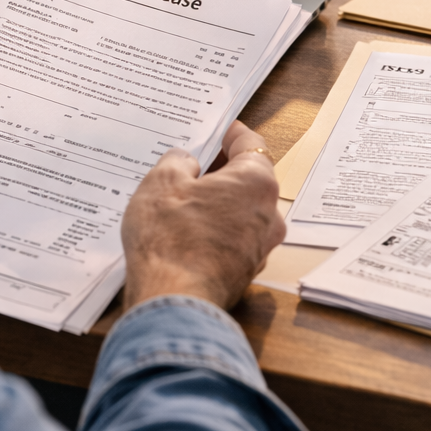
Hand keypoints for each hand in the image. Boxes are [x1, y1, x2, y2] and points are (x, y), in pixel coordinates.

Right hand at [120, 121, 284, 310]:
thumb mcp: (161, 182)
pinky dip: (215, 231)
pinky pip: (233, 239)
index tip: (222, 130)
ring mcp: (260, 247)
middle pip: (248, 180)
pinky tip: (187, 232)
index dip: (232, 134)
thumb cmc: (170, 239)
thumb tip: (186, 162)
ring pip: (241, 213)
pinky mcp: (245, 272)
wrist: (173, 301)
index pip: (251, 144)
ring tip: (182, 201)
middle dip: (222, 172)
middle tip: (193, 165)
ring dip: (218, 204)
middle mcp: (269, 215)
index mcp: (256, 183)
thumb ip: (177, 161)